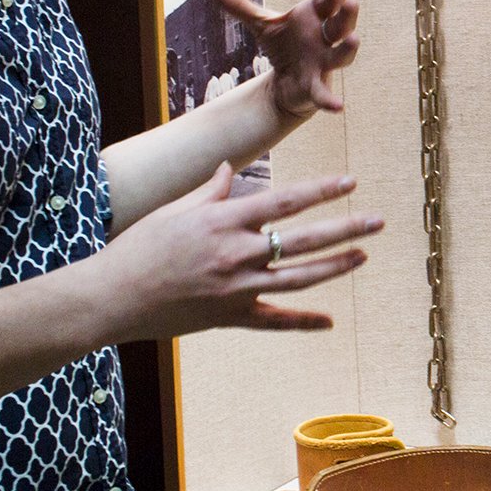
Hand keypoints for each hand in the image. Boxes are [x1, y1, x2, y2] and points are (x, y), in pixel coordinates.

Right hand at [94, 165, 380, 339]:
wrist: (112, 298)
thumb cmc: (139, 248)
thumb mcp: (175, 211)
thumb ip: (210, 192)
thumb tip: (229, 168)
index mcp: (224, 221)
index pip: (285, 202)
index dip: (322, 191)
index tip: (351, 182)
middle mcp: (237, 254)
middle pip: (304, 240)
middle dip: (346, 228)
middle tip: (378, 220)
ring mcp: (237, 289)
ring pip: (299, 278)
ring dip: (335, 266)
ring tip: (363, 255)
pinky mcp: (230, 317)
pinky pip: (274, 322)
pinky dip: (303, 322)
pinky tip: (329, 321)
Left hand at [206, 0, 359, 120]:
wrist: (284, 83)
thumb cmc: (283, 46)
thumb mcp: (260, 23)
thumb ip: (238, 3)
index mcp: (315, 18)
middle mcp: (325, 39)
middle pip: (341, 24)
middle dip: (347, 13)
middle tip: (352, 1)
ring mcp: (324, 63)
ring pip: (341, 55)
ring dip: (348, 49)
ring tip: (354, 39)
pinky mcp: (316, 86)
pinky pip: (324, 93)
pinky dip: (331, 100)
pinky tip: (338, 107)